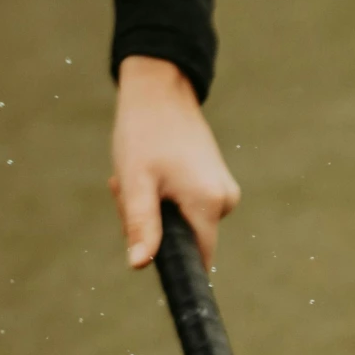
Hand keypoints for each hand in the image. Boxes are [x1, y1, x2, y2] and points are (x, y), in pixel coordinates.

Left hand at [110, 56, 240, 268]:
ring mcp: (224, 190)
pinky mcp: (218, 182)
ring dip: (156, 209)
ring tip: (141, 177)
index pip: (197, 259)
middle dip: (153, 226)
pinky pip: (191, 206)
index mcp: (209, 203)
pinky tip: (153, 172)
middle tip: (128, 193)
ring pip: (185, 222)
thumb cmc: (144, 132)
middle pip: (186, 239)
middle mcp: (226, 201)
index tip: (144, 237)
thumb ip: (141, 226)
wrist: (160, 89)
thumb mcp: (136, 183)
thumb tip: (140, 264)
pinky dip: (167, 197)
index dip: (169, 258)